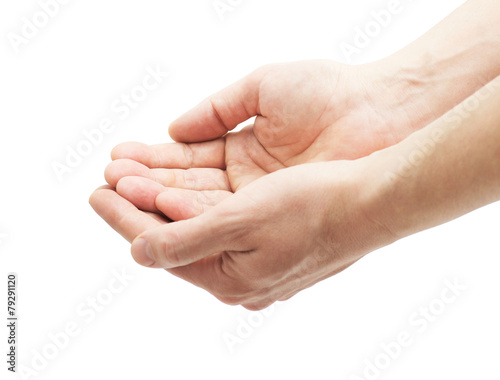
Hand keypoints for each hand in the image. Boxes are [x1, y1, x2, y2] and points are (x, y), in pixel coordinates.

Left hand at [91, 159, 394, 309]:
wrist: (374, 202)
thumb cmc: (315, 207)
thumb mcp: (243, 221)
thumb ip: (185, 241)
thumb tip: (138, 252)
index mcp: (231, 279)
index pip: (161, 249)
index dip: (125, 217)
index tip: (96, 191)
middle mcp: (242, 279)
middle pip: (176, 242)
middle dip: (141, 209)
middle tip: (109, 183)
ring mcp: (258, 264)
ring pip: (197, 232)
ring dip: (167, 205)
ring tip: (137, 181)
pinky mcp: (271, 246)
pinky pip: (220, 227)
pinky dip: (197, 207)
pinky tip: (185, 192)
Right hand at [104, 60, 425, 196]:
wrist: (381, 116)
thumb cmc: (328, 94)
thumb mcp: (261, 89)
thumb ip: (216, 109)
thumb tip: (172, 127)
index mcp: (243, 146)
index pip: (187, 158)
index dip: (152, 160)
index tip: (117, 158)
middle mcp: (248, 180)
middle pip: (187, 186)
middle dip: (145, 185)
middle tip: (106, 185)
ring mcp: (260, 202)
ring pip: (200, 207)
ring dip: (159, 203)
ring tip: (118, 197)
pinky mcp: (275, 218)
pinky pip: (224, 221)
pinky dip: (190, 217)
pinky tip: (157, 211)